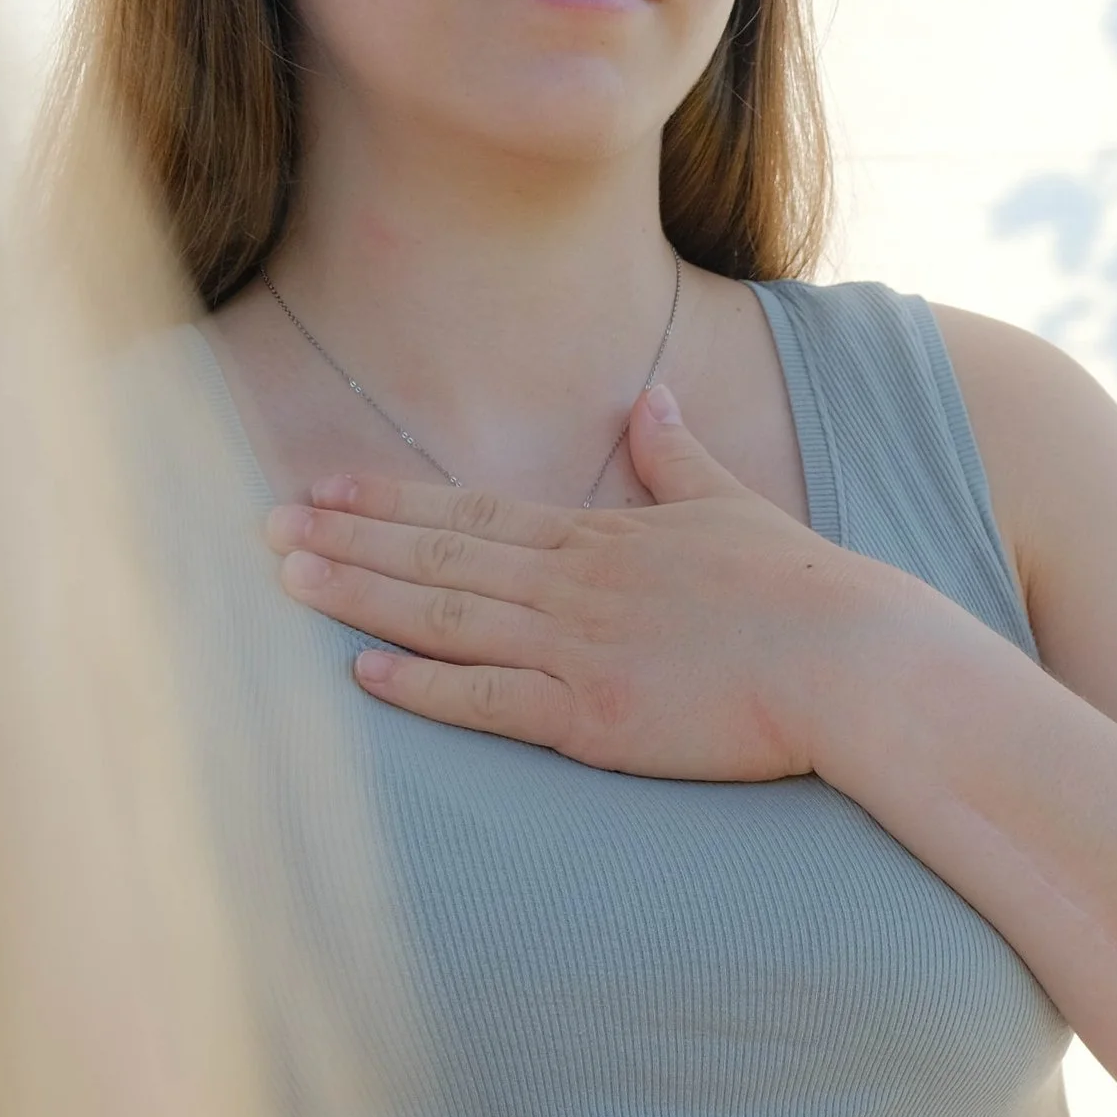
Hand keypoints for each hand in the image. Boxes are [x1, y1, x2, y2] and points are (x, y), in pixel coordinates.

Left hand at [265, 386, 942, 775]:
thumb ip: (677, 456)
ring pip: (445, 617)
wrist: (852, 662)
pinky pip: (488, 700)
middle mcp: (574, 586)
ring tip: (285, 576)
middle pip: (438, 555)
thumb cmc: (802, 591)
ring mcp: (579, 651)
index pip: (472, 512)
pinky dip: (421, 685)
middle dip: (347, 538)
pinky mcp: (593, 719)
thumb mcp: (731, 506)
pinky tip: (361, 669)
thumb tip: (652, 397)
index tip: (324, 486)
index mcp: (602, 537)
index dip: (390, 500)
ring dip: (359, 594)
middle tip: (264, 522)